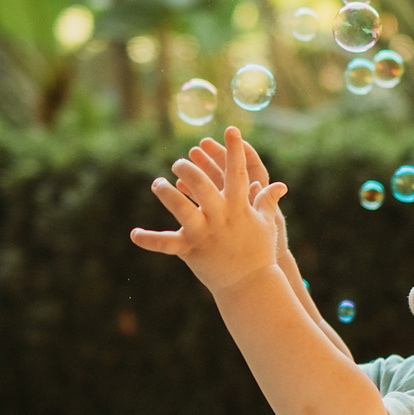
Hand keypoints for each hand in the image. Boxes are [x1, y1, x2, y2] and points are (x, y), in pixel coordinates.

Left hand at [131, 126, 290, 294]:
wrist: (250, 284)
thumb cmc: (260, 252)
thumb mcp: (267, 224)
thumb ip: (267, 202)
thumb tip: (279, 185)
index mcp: (240, 207)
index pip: (237, 172)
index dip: (235, 149)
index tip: (231, 129)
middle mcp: (221, 217)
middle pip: (202, 185)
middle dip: (190, 169)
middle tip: (179, 162)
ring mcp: (204, 233)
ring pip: (181, 209)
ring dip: (167, 194)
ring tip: (158, 183)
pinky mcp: (190, 250)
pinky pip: (167, 244)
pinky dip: (150, 240)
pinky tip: (134, 234)